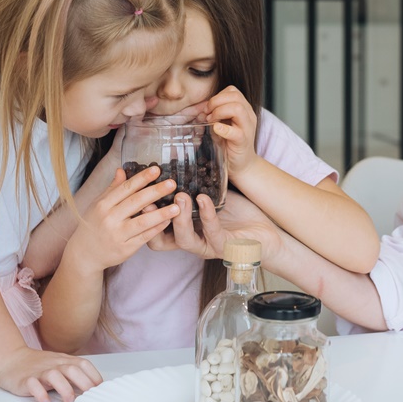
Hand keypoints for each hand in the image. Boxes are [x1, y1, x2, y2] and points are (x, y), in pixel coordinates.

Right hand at [0, 346, 102, 401]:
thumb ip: (74, 373)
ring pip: (54, 375)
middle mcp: (54, 364)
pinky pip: (33, 385)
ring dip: (64, 389)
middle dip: (84, 383)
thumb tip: (93, 387)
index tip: (100, 391)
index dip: (94, 376)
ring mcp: (39, 371)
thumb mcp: (59, 365)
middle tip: (89, 399)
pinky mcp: (25, 379)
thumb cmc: (39, 365)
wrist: (11, 359)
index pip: (83, 364)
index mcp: (64, 360)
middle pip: (72, 369)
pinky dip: (40, 393)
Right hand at [69, 166, 178, 274]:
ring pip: (142, 222)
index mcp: (103, 205)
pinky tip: (168, 221)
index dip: (142, 178)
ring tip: (177, 206)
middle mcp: (110, 219)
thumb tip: (122, 170)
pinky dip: (157, 229)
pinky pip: (144, 237)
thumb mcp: (98, 205)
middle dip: (155, 192)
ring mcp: (118, 235)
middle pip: (136, 202)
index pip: (125, 188)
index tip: (157, 170)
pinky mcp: (125, 249)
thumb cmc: (94, 225)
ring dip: (161, 213)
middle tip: (172, 183)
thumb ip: (112, 189)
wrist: (85, 254)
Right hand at [148, 191, 283, 262]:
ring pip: (183, 239)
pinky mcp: (225, 246)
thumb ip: (194, 183)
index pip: (153, 229)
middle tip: (148, 199)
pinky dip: (207, 214)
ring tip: (180, 196)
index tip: (136, 193)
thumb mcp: (211, 195)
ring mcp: (207, 246)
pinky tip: (204, 198)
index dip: (142, 214)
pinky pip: (212, 232)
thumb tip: (178, 154)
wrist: (266, 232)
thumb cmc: (237, 214)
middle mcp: (191, 241)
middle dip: (152, 220)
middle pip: (159, 241)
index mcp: (184, 230)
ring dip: (180, 217)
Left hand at [204, 85, 258, 178]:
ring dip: (219, 112)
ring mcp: (247, 128)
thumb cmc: (229, 144)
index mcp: (244, 109)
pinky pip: (236, 132)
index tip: (207, 108)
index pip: (232, 91)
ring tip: (211, 121)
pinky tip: (216, 129)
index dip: (217, 96)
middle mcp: (248, 116)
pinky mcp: (243, 142)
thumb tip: (199, 109)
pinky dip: (224, 129)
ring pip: (237, 109)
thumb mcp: (221, 125)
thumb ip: (213, 115)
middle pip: (235, 96)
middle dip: (216, 102)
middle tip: (207, 114)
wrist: (241, 165)